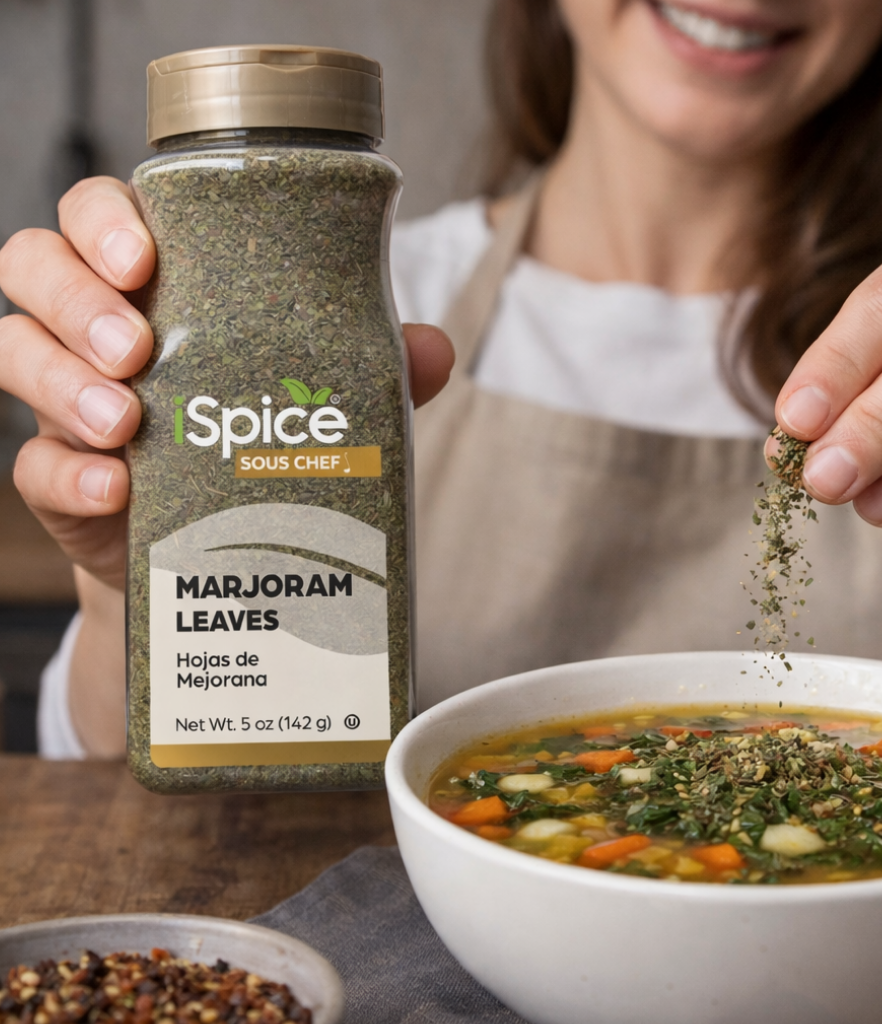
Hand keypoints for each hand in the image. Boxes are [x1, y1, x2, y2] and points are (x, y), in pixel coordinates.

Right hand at [0, 176, 453, 591]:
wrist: (224, 550)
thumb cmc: (264, 441)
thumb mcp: (316, 398)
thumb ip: (366, 369)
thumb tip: (434, 349)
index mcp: (155, 286)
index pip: (99, 217)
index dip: (102, 222)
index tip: (144, 257)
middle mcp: (95, 328)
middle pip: (34, 264)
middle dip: (75, 297)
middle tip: (137, 348)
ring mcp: (66, 400)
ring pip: (12, 349)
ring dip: (62, 380)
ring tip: (126, 422)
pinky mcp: (58, 477)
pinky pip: (31, 464)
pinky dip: (67, 473)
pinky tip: (115, 489)